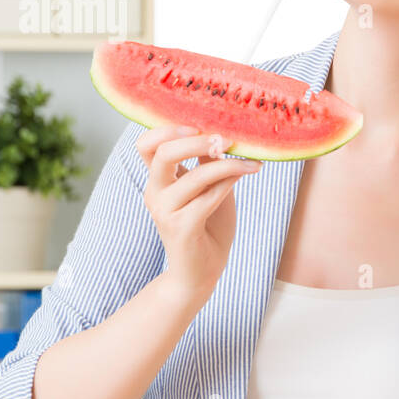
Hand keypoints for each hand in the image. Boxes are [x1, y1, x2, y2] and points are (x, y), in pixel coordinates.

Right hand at [135, 125, 260, 301]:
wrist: (201, 272)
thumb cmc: (207, 227)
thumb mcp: (209, 189)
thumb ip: (208, 164)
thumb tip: (222, 135)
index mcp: (158, 181)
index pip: (146, 145)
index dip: (166, 129)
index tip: (197, 125)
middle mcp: (155, 194)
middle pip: (163, 153)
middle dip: (197, 141)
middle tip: (226, 139)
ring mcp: (165, 212)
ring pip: (195, 175)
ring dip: (228, 163)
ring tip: (251, 161)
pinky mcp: (182, 228)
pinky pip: (210, 196)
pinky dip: (232, 180)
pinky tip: (250, 171)